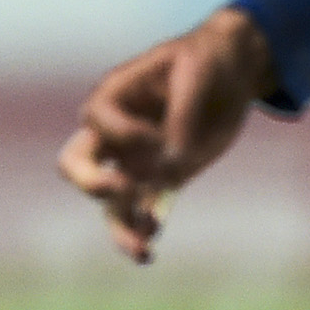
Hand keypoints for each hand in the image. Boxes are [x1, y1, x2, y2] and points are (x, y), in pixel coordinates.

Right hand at [55, 7, 276, 263]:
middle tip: (123, 189)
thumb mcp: (199, 71)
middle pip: (75, 163)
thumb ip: (182, 113)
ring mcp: (136, 160)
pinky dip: (144, 230)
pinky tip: (151, 249)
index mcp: (114, 95)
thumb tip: (172, 160)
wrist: (233, 73)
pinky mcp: (162, 180)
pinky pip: (143, 211)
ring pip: (109, 202)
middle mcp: (116, 133)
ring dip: (120, 226)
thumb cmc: (208, 60)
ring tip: (141, 249)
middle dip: (92, 182)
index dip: (126, 135)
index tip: (161, 136)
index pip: (97, 120)